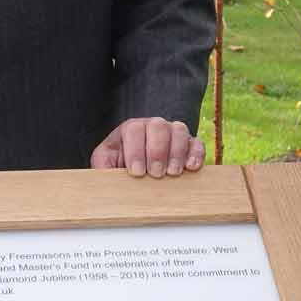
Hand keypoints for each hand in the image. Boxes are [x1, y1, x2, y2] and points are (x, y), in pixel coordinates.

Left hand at [89, 117, 203, 177]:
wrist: (138, 174)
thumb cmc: (119, 167)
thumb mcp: (105, 165)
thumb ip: (102, 165)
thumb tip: (103, 174)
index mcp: (130, 129)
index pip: (134, 129)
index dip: (135, 151)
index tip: (136, 172)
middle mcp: (152, 126)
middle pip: (158, 126)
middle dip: (157, 151)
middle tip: (155, 173)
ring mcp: (172, 133)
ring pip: (179, 130)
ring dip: (177, 152)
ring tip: (172, 173)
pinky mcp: (189, 145)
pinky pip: (197, 143)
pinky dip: (196, 154)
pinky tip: (191, 168)